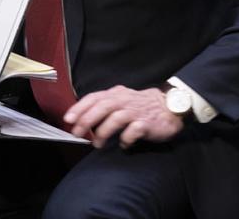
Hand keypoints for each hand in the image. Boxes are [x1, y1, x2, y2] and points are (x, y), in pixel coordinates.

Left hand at [65, 86, 183, 149]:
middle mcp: (125, 100)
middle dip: (87, 120)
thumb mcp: (122, 100)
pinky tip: (124, 144)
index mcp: (117, 94)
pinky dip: (125, 139)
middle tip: (77, 132)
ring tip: (98, 144)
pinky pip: (133, 132)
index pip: (95, 97)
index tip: (68, 118)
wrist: (170, 106)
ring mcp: (136, 112)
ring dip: (103, 132)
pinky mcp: (147, 123)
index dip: (80, 107)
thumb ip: (104, 106)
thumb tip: (82, 120)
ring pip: (116, 118)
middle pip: (103, 107)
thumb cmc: (141, 105)